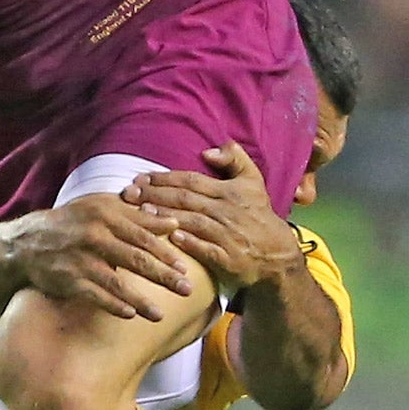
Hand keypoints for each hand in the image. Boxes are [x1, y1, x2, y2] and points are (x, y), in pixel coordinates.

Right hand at [9, 196, 194, 320]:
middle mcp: (93, 236)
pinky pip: (95, 296)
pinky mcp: (68, 280)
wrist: (27, 243)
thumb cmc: (71, 223)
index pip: (142, 236)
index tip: (184, 267)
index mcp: (104, 216)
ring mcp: (80, 260)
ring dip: (141, 300)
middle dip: (164, 276)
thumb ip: (135, 215)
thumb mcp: (100, 208)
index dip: (166, 253)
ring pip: (117, 282)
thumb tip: (172, 222)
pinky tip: (130, 314)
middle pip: (136, 259)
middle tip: (186, 289)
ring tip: (160, 315)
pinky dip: (112, 305)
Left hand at [123, 142, 297, 289]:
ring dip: (165, 215)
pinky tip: (169, 236)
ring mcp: (228, 235)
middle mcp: (228, 211)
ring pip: (192, 221)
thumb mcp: (253, 182)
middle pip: (186, 199)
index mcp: (230, 192)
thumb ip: (235, 159)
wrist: (278, 254)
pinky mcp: (229, 259)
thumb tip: (207, 150)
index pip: (191, 181)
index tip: (140, 177)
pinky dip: (188, 242)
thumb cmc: (258, 215)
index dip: (165, 178)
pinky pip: (206, 249)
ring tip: (140, 210)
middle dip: (155, 194)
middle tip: (129, 192)